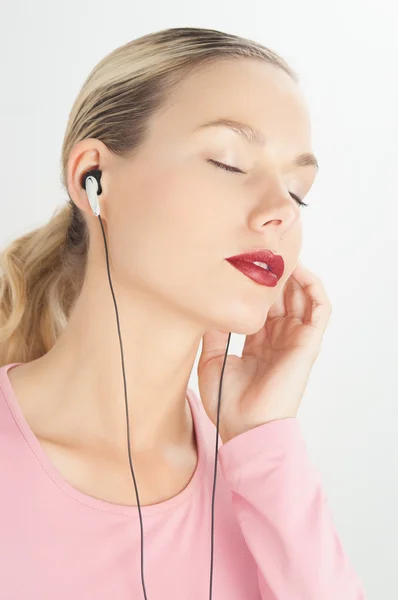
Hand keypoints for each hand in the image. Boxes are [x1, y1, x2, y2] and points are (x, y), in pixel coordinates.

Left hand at [197, 261, 331, 442]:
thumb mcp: (212, 360)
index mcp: (258, 342)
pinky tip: (299, 271)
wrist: (247, 427)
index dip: (253, 285)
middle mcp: (278, 337)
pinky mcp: (308, 342)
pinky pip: (320, 308)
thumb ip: (213, 332)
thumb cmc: (230, 402)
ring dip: (294, 274)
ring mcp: (294, 338)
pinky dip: (313, 287)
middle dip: (273, 273)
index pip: (260, 305)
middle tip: (260, 249)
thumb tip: (206, 305)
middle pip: (281, 296)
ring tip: (280, 253)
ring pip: (301, 296)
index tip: (240, 263)